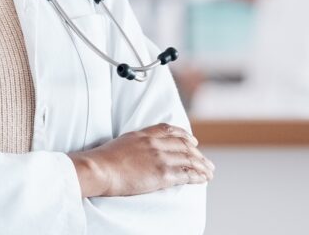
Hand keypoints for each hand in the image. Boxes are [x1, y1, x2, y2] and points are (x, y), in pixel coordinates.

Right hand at [68, 123, 212, 197]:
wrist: (99, 169)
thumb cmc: (104, 160)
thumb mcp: (122, 142)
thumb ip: (136, 143)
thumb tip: (140, 150)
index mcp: (144, 134)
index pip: (170, 130)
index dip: (185, 135)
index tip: (193, 140)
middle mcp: (155, 143)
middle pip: (184, 145)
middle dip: (198, 154)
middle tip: (207, 161)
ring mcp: (160, 157)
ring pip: (189, 159)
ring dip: (202, 166)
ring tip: (209, 172)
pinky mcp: (162, 173)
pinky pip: (186, 174)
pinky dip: (197, 176)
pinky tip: (203, 179)